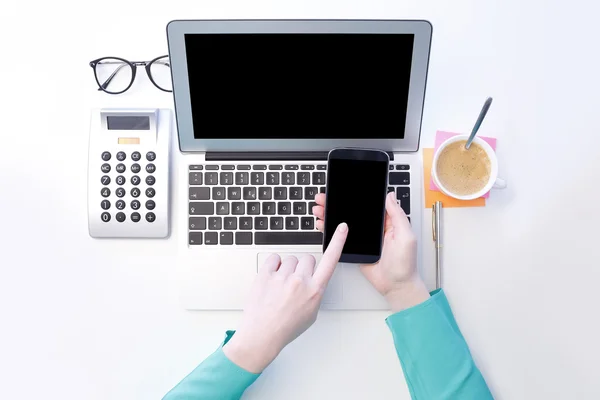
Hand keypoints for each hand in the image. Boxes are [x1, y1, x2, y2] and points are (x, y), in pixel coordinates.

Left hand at [223, 222, 348, 372]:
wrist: (262, 335)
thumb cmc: (286, 327)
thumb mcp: (311, 313)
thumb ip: (314, 292)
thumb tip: (311, 281)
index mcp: (315, 291)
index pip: (331, 260)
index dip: (338, 241)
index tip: (341, 228)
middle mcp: (300, 281)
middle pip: (307, 259)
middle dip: (302, 268)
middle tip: (294, 283)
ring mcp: (282, 277)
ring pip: (290, 259)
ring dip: (286, 269)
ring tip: (280, 287)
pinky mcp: (266, 275)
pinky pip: (274, 259)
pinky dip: (273, 266)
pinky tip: (272, 280)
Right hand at [313, 192, 429, 312]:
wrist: (396, 286)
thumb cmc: (405, 264)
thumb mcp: (406, 236)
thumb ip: (398, 216)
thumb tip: (390, 196)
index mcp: (387, 222)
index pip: (369, 204)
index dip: (355, 196)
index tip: (343, 190)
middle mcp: (374, 228)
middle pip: (353, 211)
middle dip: (337, 203)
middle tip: (324, 198)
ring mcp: (363, 238)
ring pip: (344, 222)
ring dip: (331, 214)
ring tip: (319, 209)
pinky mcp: (355, 248)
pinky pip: (342, 237)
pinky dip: (331, 230)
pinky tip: (323, 224)